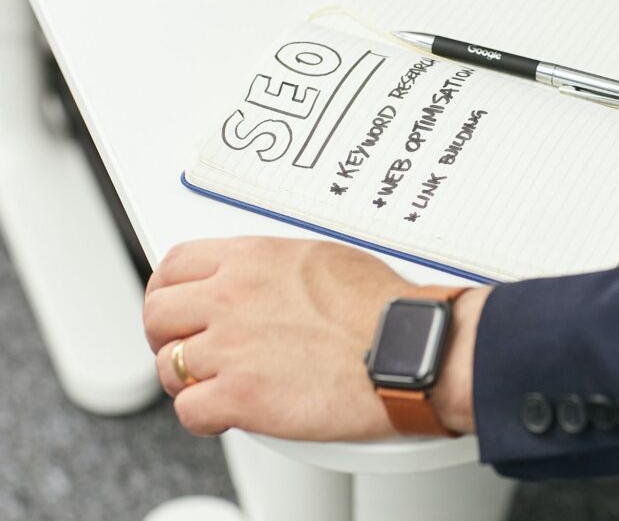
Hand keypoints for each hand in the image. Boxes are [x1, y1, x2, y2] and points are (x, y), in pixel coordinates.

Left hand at [142, 237, 486, 439]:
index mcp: (252, 258)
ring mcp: (232, 346)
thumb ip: (276, 267)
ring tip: (215, 384)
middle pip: (157, 313)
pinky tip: (226, 413)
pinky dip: (203, 416)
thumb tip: (264, 278)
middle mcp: (233, 296)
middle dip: (168, 334)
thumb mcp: (323, 257)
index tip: (179, 304)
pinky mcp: (240, 395)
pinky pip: (188, 410)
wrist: (408, 348)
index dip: (169, 289)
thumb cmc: (383, 307)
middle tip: (189, 347)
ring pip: (168, 366)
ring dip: (187, 379)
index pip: (175, 264)